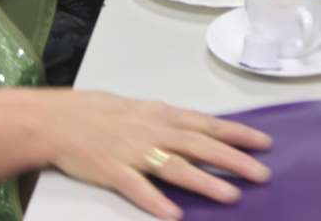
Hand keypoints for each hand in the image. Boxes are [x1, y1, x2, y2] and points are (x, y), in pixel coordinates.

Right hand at [35, 90, 271, 218]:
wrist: (55, 119)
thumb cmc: (97, 113)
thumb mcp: (138, 110)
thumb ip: (166, 121)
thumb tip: (196, 131)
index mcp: (160, 114)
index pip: (206, 124)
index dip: (236, 133)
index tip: (265, 143)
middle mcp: (152, 130)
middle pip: (199, 146)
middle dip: (233, 160)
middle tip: (263, 174)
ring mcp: (132, 151)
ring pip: (175, 167)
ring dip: (205, 183)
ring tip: (231, 197)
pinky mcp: (112, 171)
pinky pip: (137, 188)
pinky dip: (155, 201)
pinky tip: (173, 215)